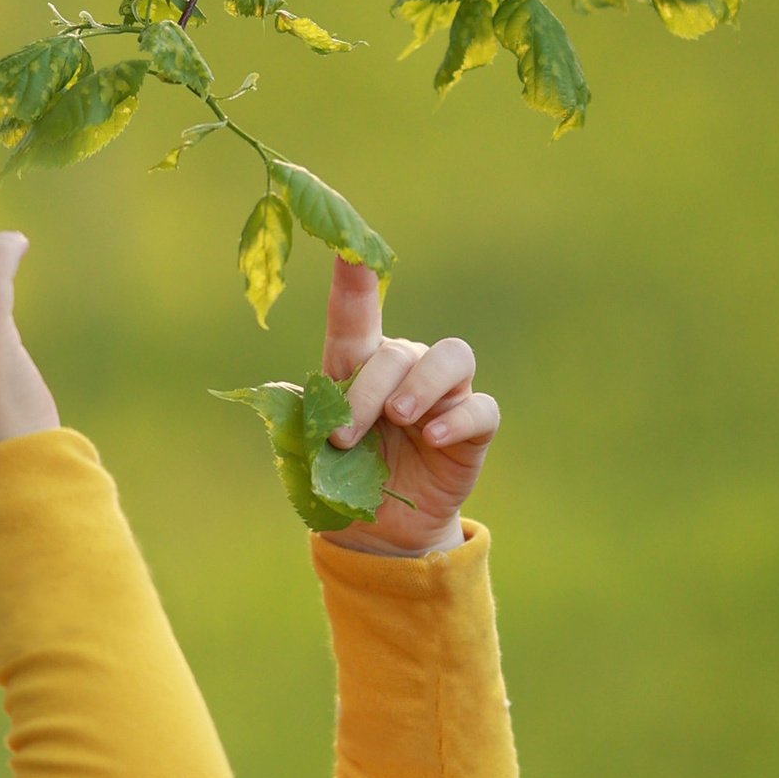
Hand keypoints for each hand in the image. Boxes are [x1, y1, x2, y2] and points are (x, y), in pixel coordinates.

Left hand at [318, 255, 498, 555]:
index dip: (353, 280)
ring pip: (448, 358)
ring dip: (419, 386)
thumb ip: (311, 419)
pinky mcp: (473, 426)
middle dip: (367, 392)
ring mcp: (443, 394)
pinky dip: (457, 418)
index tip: (346, 247)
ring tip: (401, 418)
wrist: (379, 530)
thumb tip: (298, 400)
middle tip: (345, 437)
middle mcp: (405, 368)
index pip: (355, 313)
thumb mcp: (315, 449)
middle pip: (396, 352)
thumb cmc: (344, 478)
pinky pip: (480, 407)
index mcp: (359, 365)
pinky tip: (434, 438)